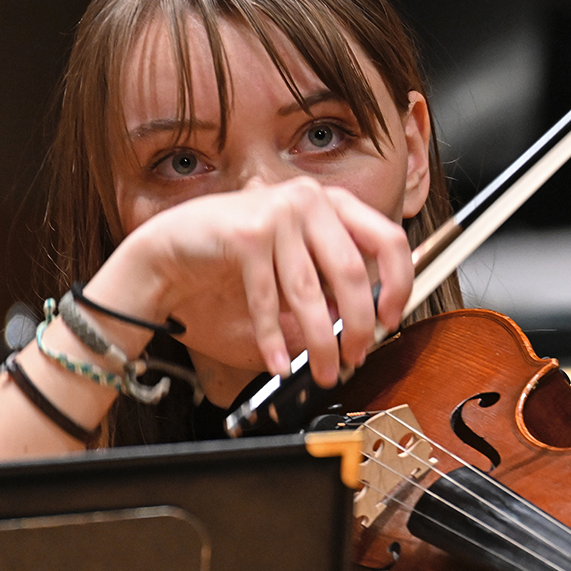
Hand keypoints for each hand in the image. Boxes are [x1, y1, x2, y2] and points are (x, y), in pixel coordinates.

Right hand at [90, 177, 413, 390]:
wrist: (171, 247)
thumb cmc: (236, 255)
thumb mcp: (297, 260)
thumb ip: (332, 279)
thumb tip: (367, 320)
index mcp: (331, 202)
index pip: (388, 239)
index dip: (399, 284)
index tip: (390, 318)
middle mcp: (309, 200)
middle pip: (353, 274)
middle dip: (358, 326)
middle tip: (354, 356)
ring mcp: (278, 213)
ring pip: (311, 294)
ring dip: (320, 343)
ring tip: (322, 371)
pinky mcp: (247, 235)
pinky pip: (270, 301)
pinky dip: (274, 340)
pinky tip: (279, 362)